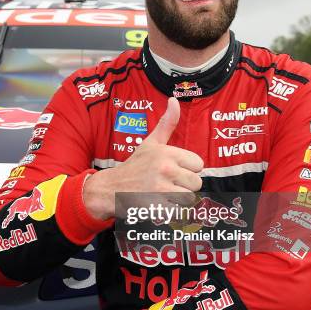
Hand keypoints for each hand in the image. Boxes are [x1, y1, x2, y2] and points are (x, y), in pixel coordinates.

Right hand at [83, 97, 203, 219]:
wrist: (111, 189)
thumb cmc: (135, 166)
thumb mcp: (150, 143)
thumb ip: (166, 124)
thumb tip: (173, 99)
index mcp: (166, 153)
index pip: (199, 164)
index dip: (188, 168)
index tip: (173, 170)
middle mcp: (165, 169)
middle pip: (197, 182)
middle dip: (184, 185)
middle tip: (167, 183)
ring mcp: (161, 189)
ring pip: (190, 197)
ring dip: (178, 198)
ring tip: (163, 193)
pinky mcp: (157, 207)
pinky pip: (179, 211)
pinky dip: (171, 210)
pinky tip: (158, 203)